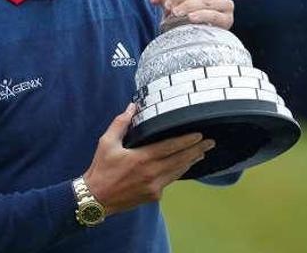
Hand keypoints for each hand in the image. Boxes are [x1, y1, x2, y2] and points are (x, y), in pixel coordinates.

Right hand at [83, 103, 214, 215]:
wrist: (96, 198)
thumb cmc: (101, 169)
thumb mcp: (106, 142)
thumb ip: (120, 123)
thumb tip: (132, 107)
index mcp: (142, 158)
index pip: (170, 147)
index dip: (187, 141)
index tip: (199, 135)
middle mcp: (152, 173)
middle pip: (180, 160)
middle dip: (197, 150)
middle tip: (210, 142)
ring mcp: (155, 187)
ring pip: (178, 172)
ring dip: (191, 161)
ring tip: (202, 153)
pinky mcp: (154, 196)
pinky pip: (170, 180)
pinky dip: (178, 172)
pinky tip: (184, 166)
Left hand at [149, 0, 233, 29]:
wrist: (196, 33)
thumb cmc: (183, 12)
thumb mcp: (170, 0)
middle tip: (169, 6)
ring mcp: (224, 3)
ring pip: (206, 1)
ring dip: (188, 6)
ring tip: (175, 13)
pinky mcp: (227, 19)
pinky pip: (214, 15)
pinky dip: (201, 16)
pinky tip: (191, 18)